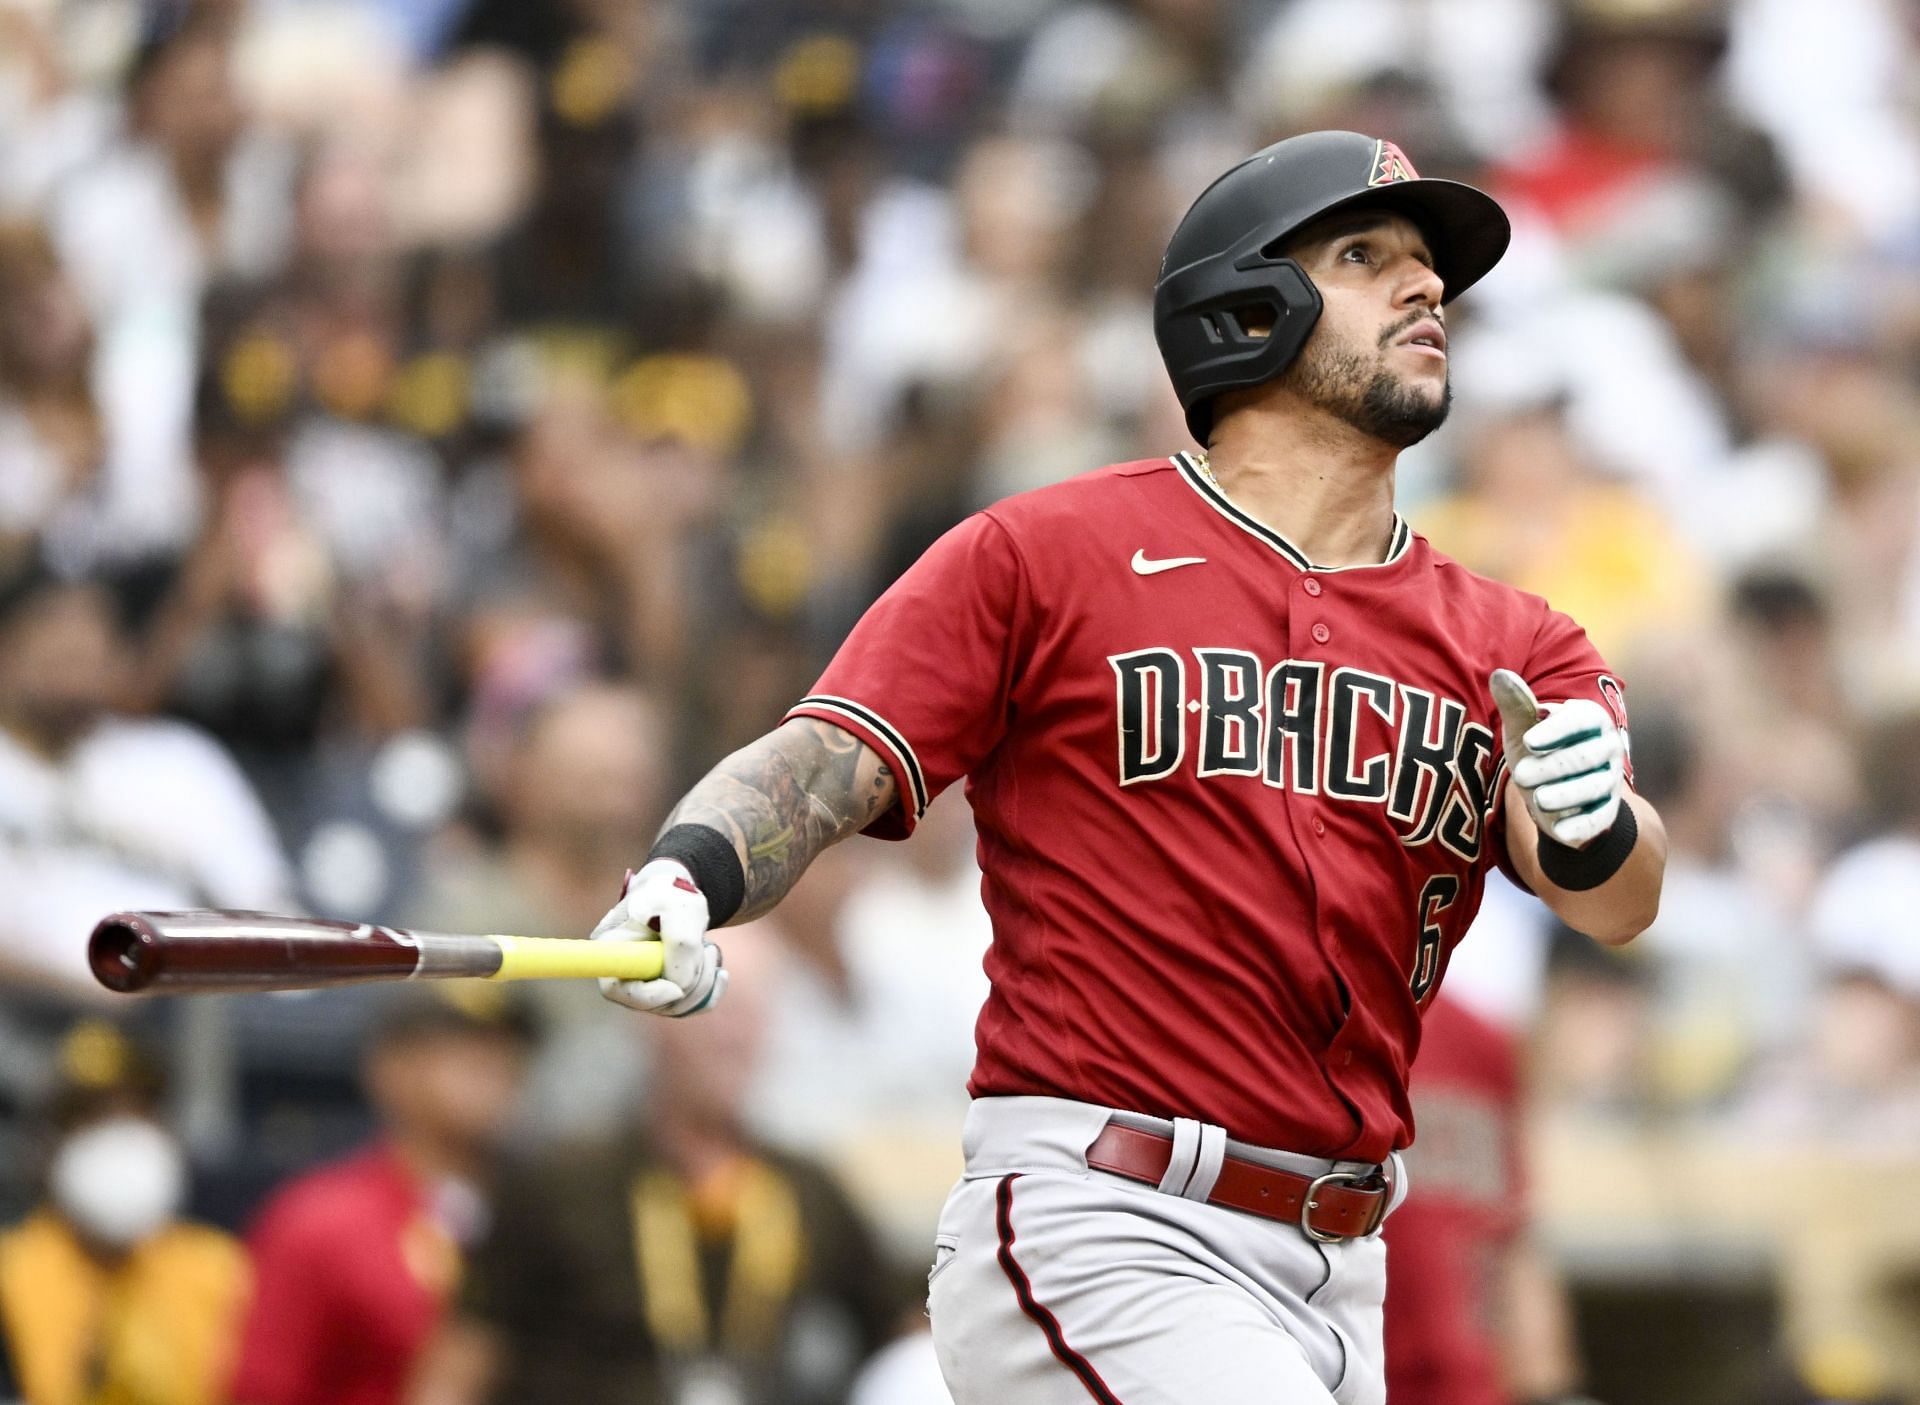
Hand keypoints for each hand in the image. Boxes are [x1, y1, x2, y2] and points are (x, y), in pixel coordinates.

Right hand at [591, 860, 726, 1014]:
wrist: (680, 896)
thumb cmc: (672, 895)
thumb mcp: (679, 908)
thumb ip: (680, 944)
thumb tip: (681, 985)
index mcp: (611, 949)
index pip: (614, 989)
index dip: (647, 996)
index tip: (676, 988)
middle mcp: (623, 973)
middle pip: (655, 1003)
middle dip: (690, 980)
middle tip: (707, 948)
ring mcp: (644, 986)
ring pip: (678, 1006)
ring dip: (704, 980)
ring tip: (710, 948)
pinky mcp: (666, 991)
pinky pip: (692, 1006)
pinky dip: (712, 991)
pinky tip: (720, 973)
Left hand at [1490, 669, 1627, 849]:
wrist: (1552, 796)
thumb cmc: (1536, 753)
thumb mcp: (1522, 731)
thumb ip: (1515, 705)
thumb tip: (1499, 674)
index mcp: (1589, 719)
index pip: (1580, 720)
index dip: (1556, 731)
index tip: (1529, 741)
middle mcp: (1607, 747)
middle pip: (1582, 757)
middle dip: (1552, 766)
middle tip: (1522, 775)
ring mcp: (1610, 781)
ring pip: (1591, 788)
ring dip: (1564, 795)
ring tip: (1539, 799)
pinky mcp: (1607, 813)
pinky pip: (1597, 820)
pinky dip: (1579, 826)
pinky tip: (1561, 831)